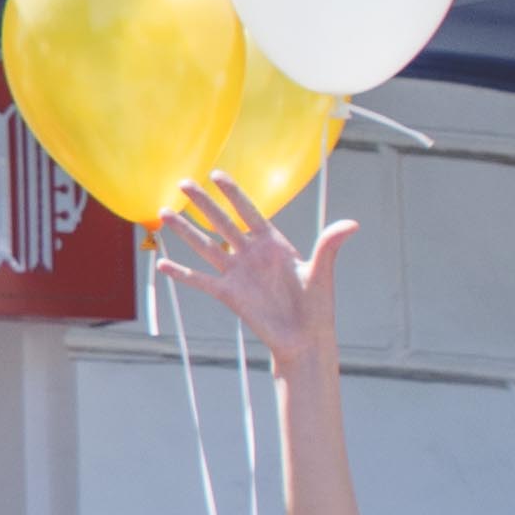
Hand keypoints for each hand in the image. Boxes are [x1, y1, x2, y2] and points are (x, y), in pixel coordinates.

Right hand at [156, 182, 336, 366]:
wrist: (304, 339)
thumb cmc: (317, 306)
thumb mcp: (322, 273)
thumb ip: (329, 246)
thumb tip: (352, 224)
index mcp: (273, 244)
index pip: (249, 212)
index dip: (232, 193)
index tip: (216, 174)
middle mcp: (251, 254)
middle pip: (221, 223)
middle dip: (202, 203)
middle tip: (182, 183)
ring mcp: (238, 273)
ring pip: (206, 246)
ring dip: (185, 231)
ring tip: (163, 213)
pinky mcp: (229, 294)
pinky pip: (200, 280)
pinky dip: (181, 273)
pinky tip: (162, 263)